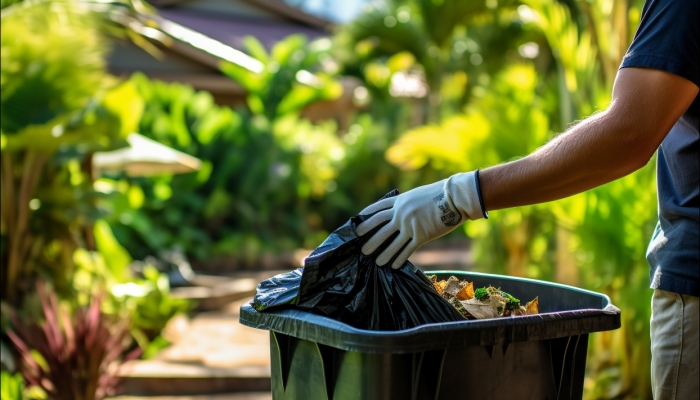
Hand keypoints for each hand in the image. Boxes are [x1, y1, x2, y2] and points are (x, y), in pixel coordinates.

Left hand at [356, 171, 485, 268]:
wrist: (454, 197)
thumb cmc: (440, 193)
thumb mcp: (417, 194)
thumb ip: (407, 203)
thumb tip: (400, 210)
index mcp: (399, 201)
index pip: (378, 208)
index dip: (366, 216)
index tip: (358, 225)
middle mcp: (401, 213)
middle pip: (380, 227)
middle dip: (369, 238)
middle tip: (362, 249)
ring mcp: (410, 225)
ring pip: (391, 242)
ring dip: (382, 253)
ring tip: (375, 262)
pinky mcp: (421, 235)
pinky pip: (407, 249)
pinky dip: (399, 258)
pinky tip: (394, 266)